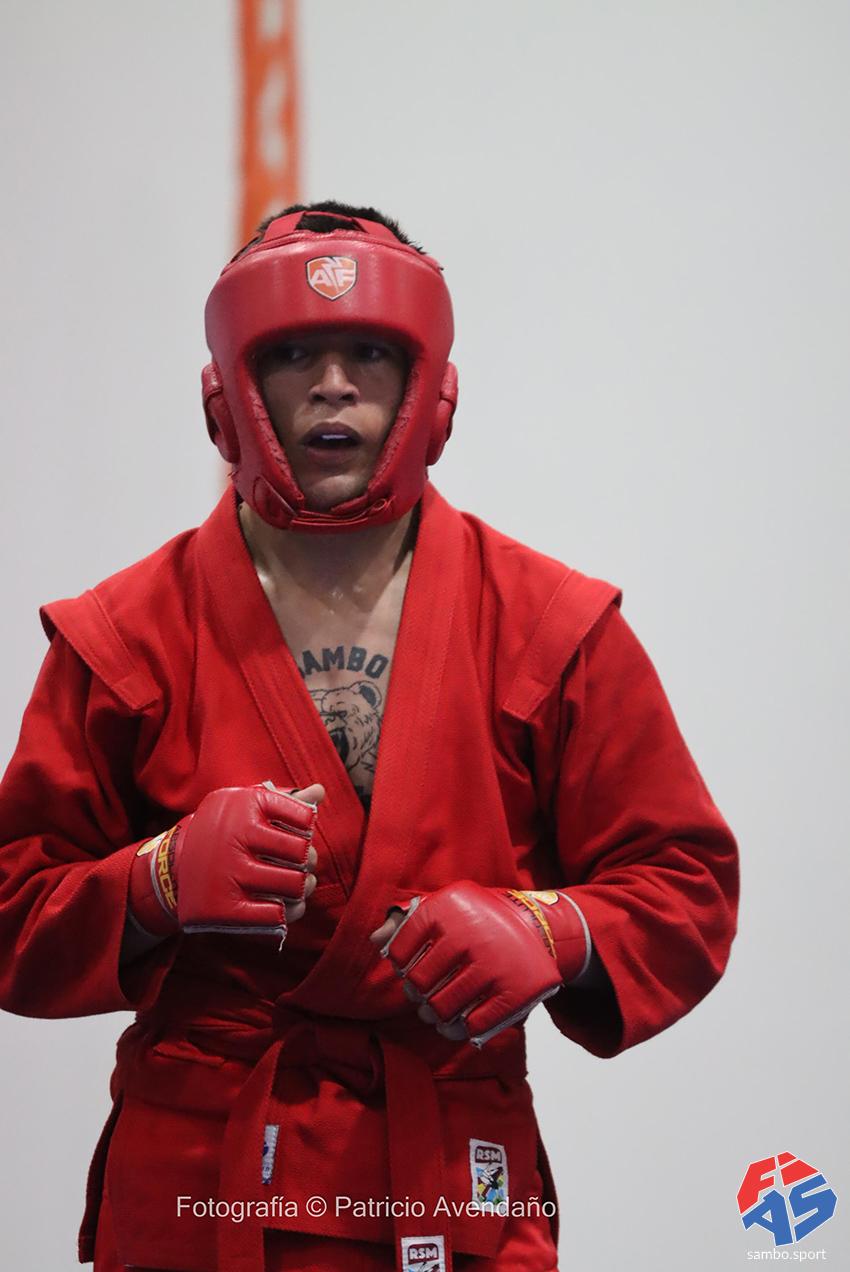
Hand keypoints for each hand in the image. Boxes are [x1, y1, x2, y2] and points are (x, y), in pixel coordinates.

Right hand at [129, 782, 323, 941]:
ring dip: (303, 887)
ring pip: (294, 885)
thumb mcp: (245, 806)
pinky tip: (280, 904)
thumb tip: (320, 791)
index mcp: (243, 808)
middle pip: (302, 853)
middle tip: (301, 863)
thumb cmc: (223, 832)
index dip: (307, 827)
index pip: (302, 817)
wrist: (173, 868)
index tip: (299, 832)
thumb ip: (284, 799)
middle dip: (308, 859)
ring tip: (297, 884)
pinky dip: (287, 911)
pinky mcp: (225, 908)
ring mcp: (230, 875)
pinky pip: (276, 915)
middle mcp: (236, 839)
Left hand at [371, 881, 567, 1046]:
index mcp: (448, 908)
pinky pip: (473, 1025)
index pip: (401, 949)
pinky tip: (458, 1023)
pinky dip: (460, 1029)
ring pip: (442, 1008)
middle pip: (420, 983)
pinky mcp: (514, 991)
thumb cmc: (479, 919)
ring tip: (437, 1011)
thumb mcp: (446, 907)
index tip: (410, 967)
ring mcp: (493, 964)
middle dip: (417, 994)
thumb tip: (376, 940)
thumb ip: (409, 922)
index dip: (401, 964)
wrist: (537, 926)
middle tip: (423, 995)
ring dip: (435, 1015)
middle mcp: (469, 934)